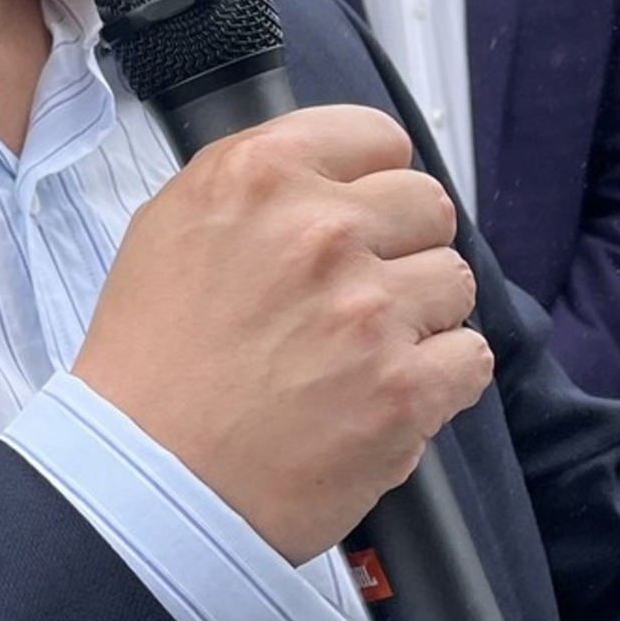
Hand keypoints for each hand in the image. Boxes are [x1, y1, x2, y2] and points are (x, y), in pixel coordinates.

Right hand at [74, 105, 488, 563]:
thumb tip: (329, 176)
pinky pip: (471, 357)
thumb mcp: (171, 229)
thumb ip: (257, 188)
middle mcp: (320, 231)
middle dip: (400, 249)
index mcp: (259, 176)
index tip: (361, 215)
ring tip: (362, 354)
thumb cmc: (150, 368)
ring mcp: (369, 310)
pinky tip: (385, 394)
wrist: (147, 483)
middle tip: (357, 295)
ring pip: (455, 281)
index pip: (376, 137)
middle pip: (427, 206)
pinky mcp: (404, 389)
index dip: (371, 182)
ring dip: (420, 317)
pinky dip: (441, 381)